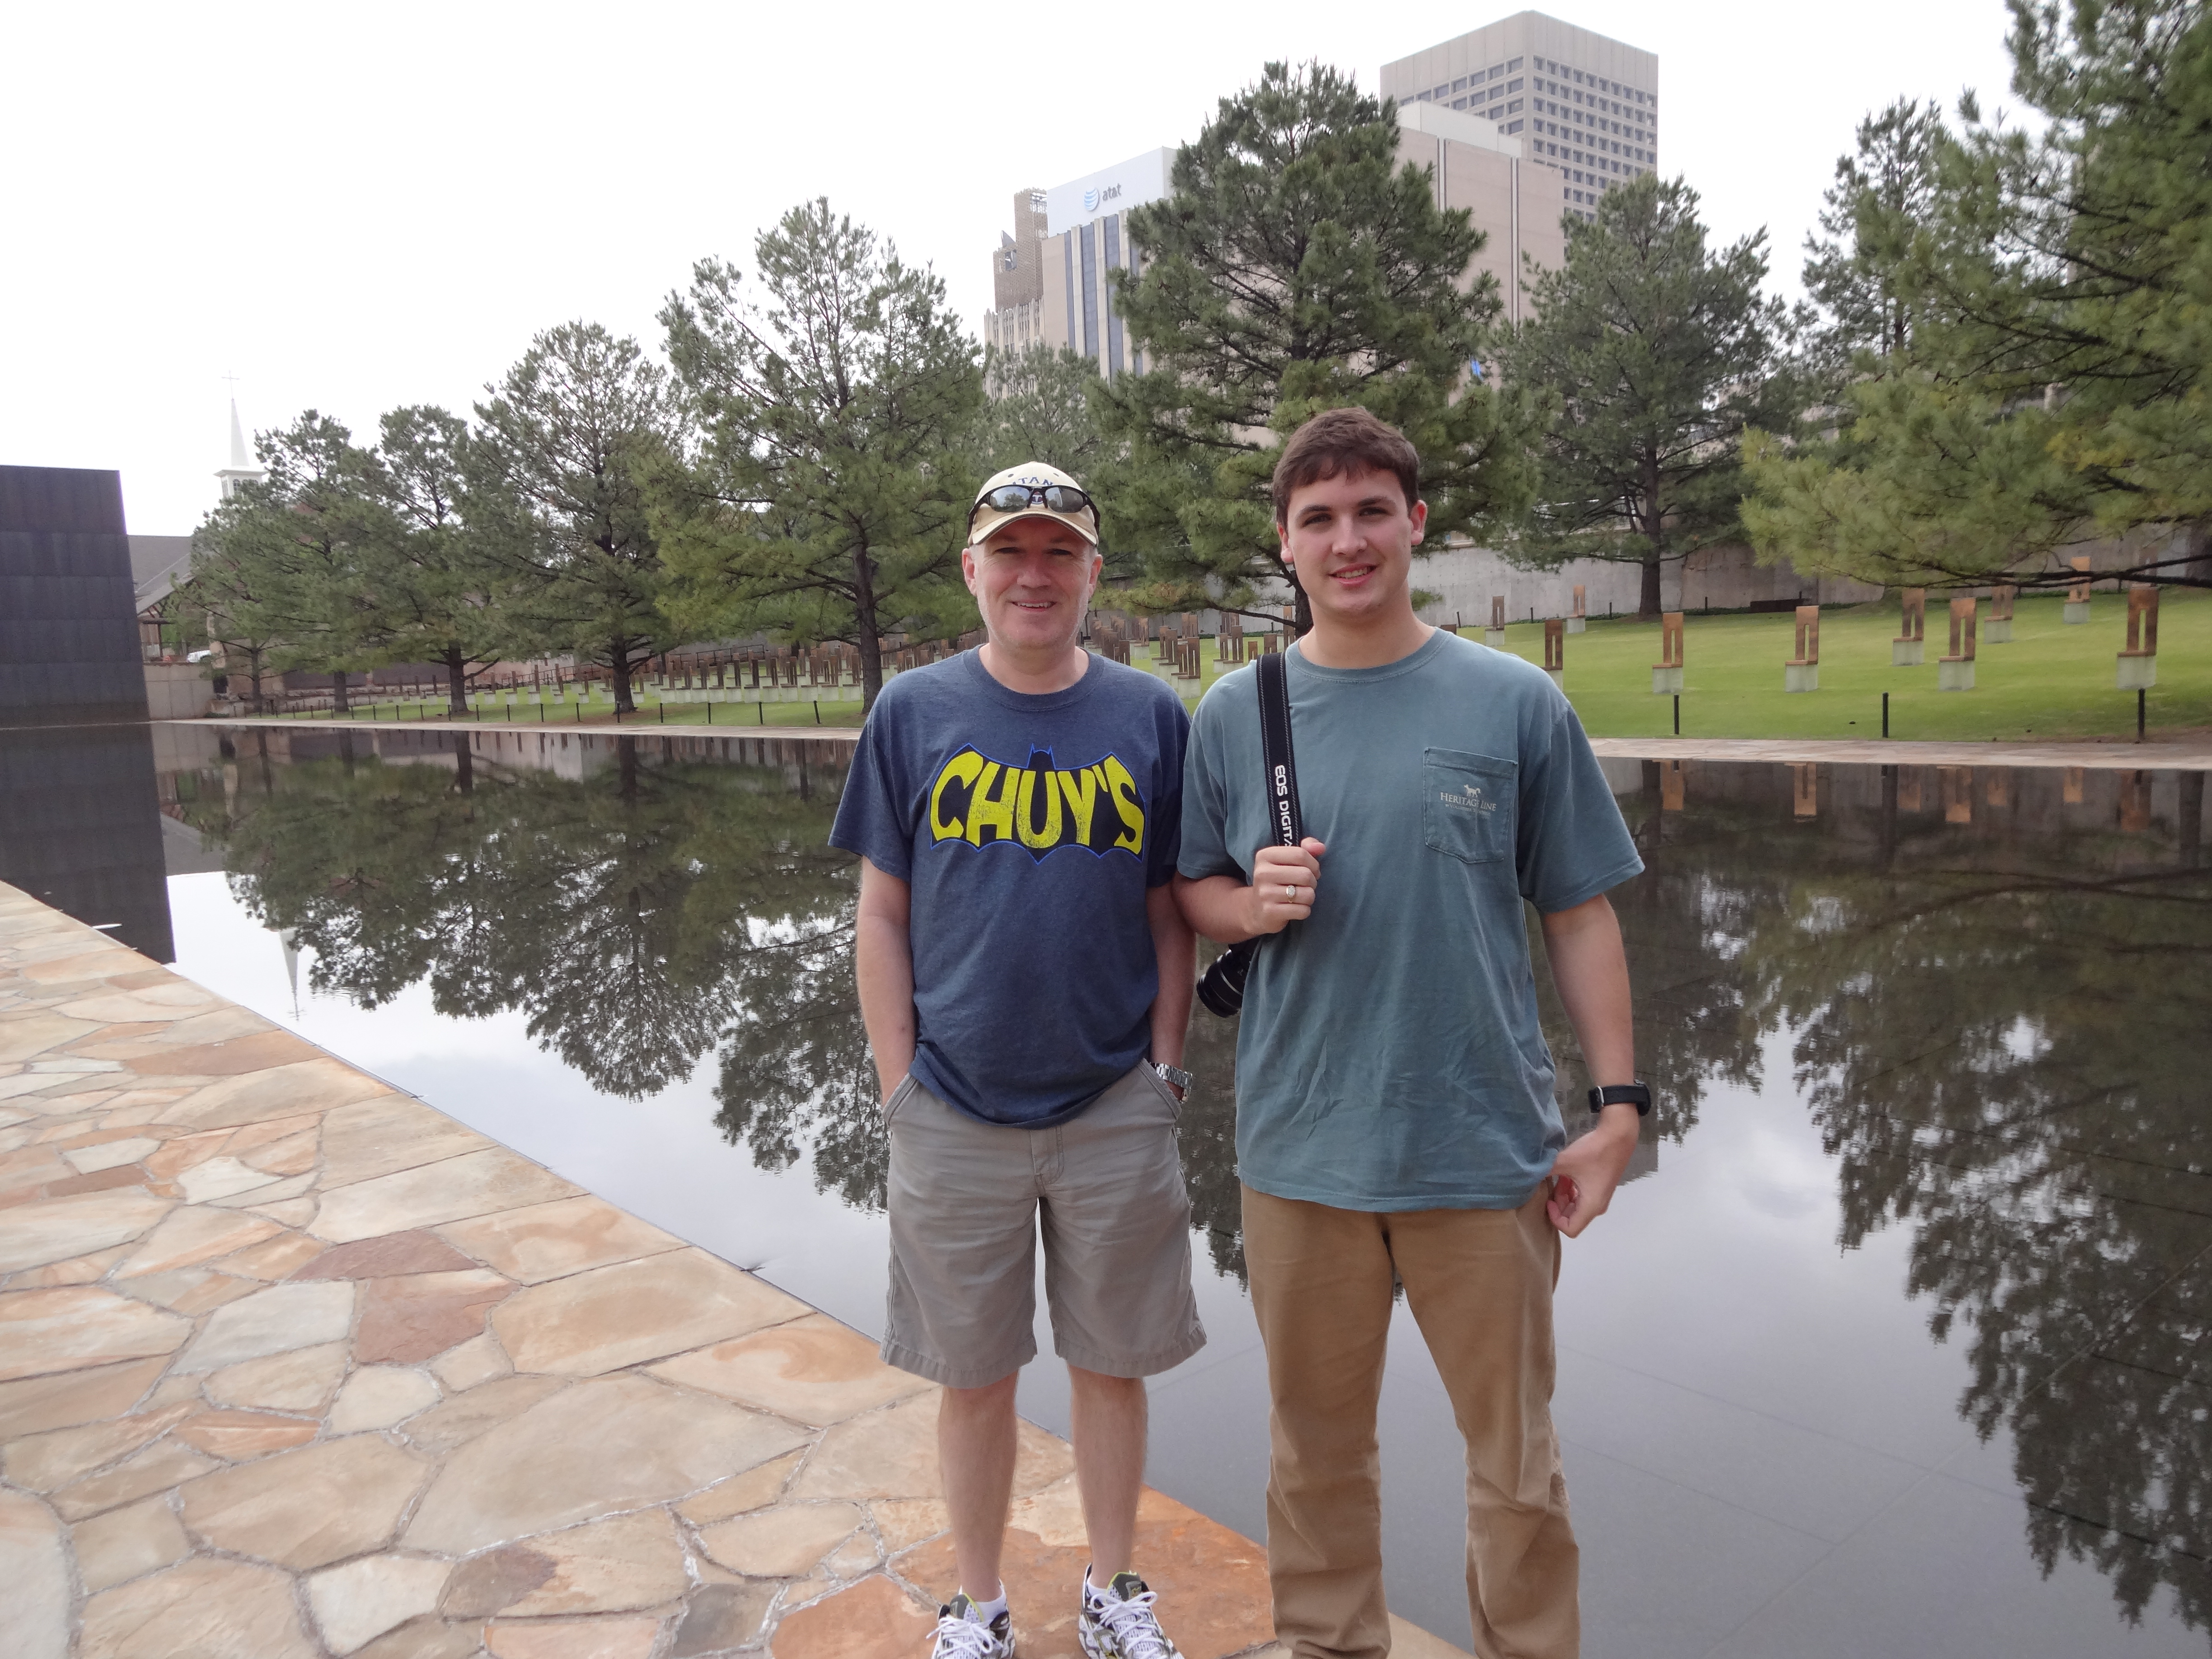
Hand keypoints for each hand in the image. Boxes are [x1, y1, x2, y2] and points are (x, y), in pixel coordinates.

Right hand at [1247, 838, 1325, 934]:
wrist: (1256, 909)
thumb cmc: (1278, 881)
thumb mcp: (1287, 860)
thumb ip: (1306, 849)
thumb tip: (1320, 847)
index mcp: (1265, 856)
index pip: (1300, 854)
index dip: (1313, 864)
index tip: (1312, 871)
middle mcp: (1262, 873)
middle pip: (1306, 875)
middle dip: (1312, 882)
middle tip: (1304, 886)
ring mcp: (1265, 893)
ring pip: (1307, 894)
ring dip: (1309, 897)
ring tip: (1299, 897)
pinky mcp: (1270, 912)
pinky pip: (1303, 911)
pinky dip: (1304, 911)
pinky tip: (1294, 909)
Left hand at [1546, 1105, 1640, 1237]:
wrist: (1618, 1136)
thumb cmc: (1593, 1152)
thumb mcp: (1565, 1162)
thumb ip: (1544, 1171)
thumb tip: (1526, 1176)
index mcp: (1591, 1206)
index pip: (1570, 1229)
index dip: (1555, 1218)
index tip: (1548, 1200)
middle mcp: (1597, 1206)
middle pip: (1572, 1218)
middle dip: (1558, 1205)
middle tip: (1551, 1186)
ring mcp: (1600, 1197)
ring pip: (1576, 1207)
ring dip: (1564, 1195)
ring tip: (1558, 1177)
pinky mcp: (1599, 1187)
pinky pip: (1582, 1196)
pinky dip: (1571, 1189)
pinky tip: (1566, 1174)